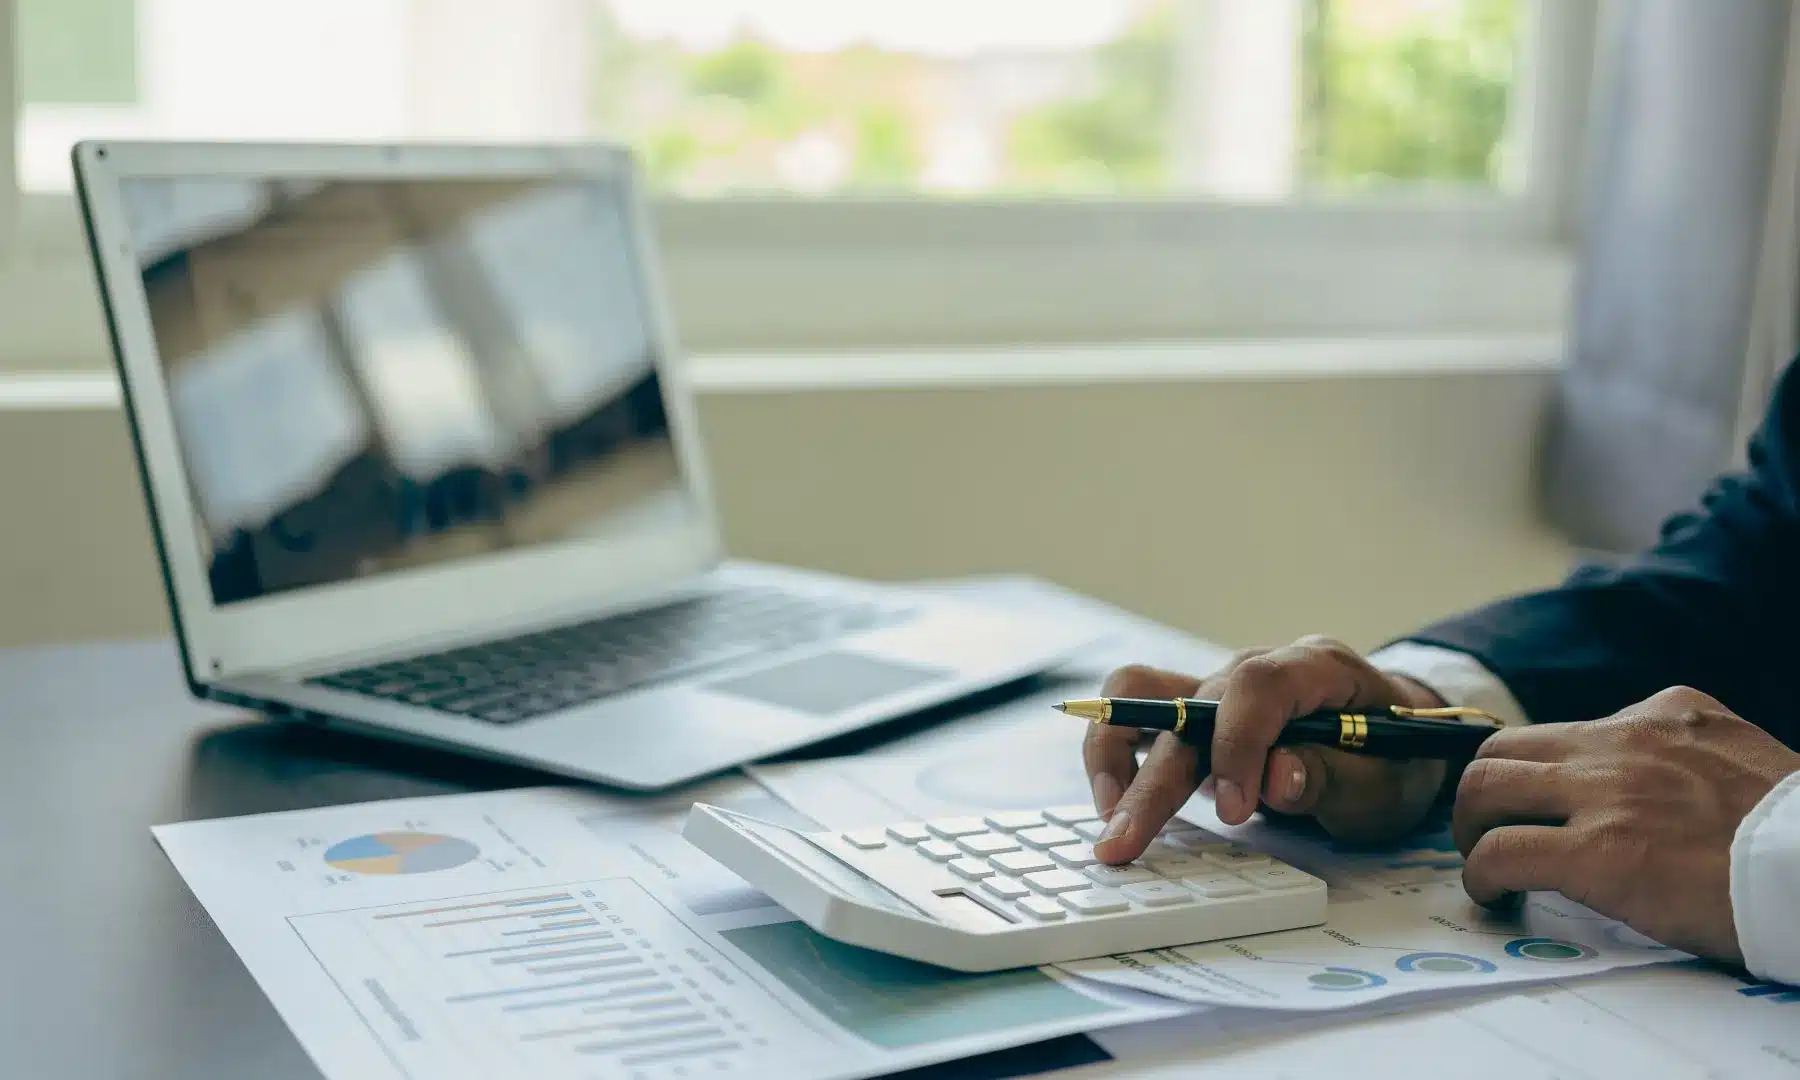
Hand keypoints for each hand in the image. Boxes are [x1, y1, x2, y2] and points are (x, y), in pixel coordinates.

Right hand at [1083, 637, 1453, 864]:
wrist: (1394, 746)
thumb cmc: (1393, 761)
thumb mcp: (1386, 783)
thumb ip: (1334, 777)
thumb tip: (1276, 779)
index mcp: (1317, 670)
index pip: (1259, 686)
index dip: (1238, 745)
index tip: (1235, 813)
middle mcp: (1257, 669)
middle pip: (1187, 706)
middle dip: (1153, 779)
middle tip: (1125, 841)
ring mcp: (1220, 688)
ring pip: (1140, 692)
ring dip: (1115, 753)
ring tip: (1110, 817)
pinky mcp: (1194, 714)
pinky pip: (1137, 712)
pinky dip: (1119, 752)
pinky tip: (1116, 799)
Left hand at [1454, 686, 1799, 962]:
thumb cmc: (1797, 834)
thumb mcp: (1741, 758)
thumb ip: (1685, 758)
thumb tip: (1652, 783)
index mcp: (1665, 714)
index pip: (1567, 730)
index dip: (1539, 774)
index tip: (1536, 806)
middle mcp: (1624, 740)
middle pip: (1503, 749)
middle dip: (1483, 794)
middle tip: (1489, 833)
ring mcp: (1606, 794)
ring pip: (1483, 788)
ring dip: (1471, 829)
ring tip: (1486, 863)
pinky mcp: (1599, 853)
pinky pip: (1502, 853)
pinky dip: (1482, 876)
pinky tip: (1495, 896)